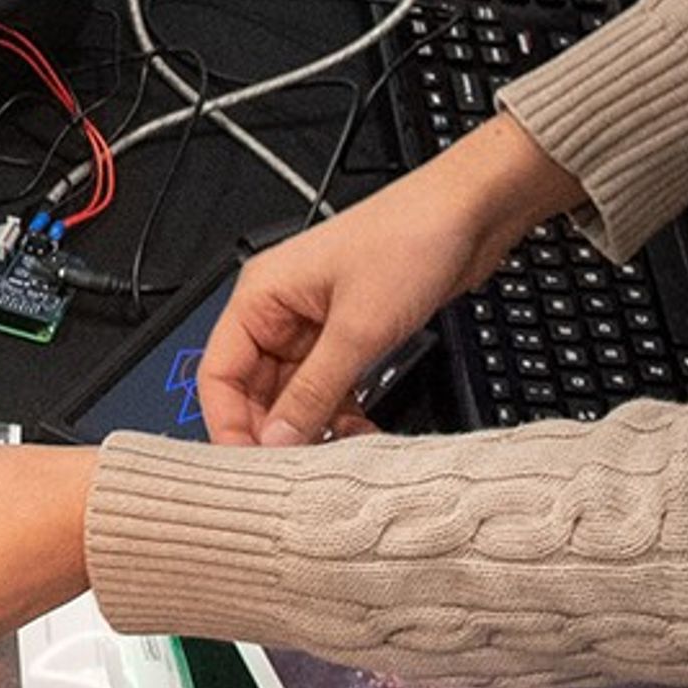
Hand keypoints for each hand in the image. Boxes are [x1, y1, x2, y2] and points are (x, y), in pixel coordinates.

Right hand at [197, 112, 578, 446]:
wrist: (469, 214)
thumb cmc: (409, 239)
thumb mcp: (358, 327)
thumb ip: (313, 390)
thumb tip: (277, 442)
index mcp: (261, 295)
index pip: (218, 373)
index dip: (226, 424)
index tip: (248, 468)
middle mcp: (280, 310)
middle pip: (253, 390)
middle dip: (275, 432)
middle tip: (298, 473)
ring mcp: (315, 325)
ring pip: (293, 394)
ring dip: (313, 427)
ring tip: (337, 457)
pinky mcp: (349, 334)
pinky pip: (328, 388)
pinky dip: (340, 415)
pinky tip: (361, 435)